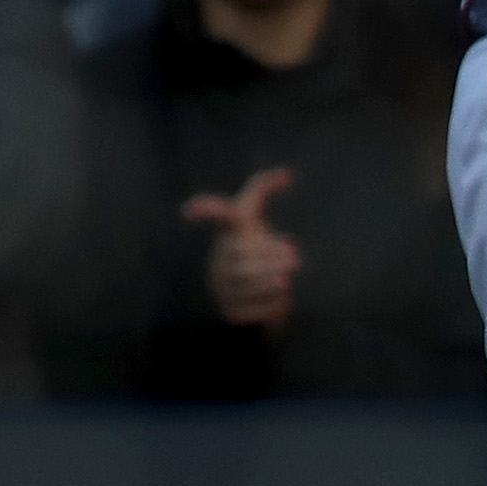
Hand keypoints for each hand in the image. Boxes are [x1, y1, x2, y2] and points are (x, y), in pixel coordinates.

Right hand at [184, 167, 304, 329]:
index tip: (191, 210)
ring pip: (247, 278)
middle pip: (244, 252)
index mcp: (228, 235)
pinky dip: (274, 302)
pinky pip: (256, 305)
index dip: (209, 210)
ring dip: (275, 277)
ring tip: (285, 277)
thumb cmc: (258, 254)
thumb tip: (286, 174)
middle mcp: (220, 260)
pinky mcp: (229, 312)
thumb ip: (262, 191)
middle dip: (274, 254)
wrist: (259, 301)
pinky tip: (275, 299)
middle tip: (295, 257)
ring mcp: (220, 287)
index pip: (222, 216)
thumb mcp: (257, 223)